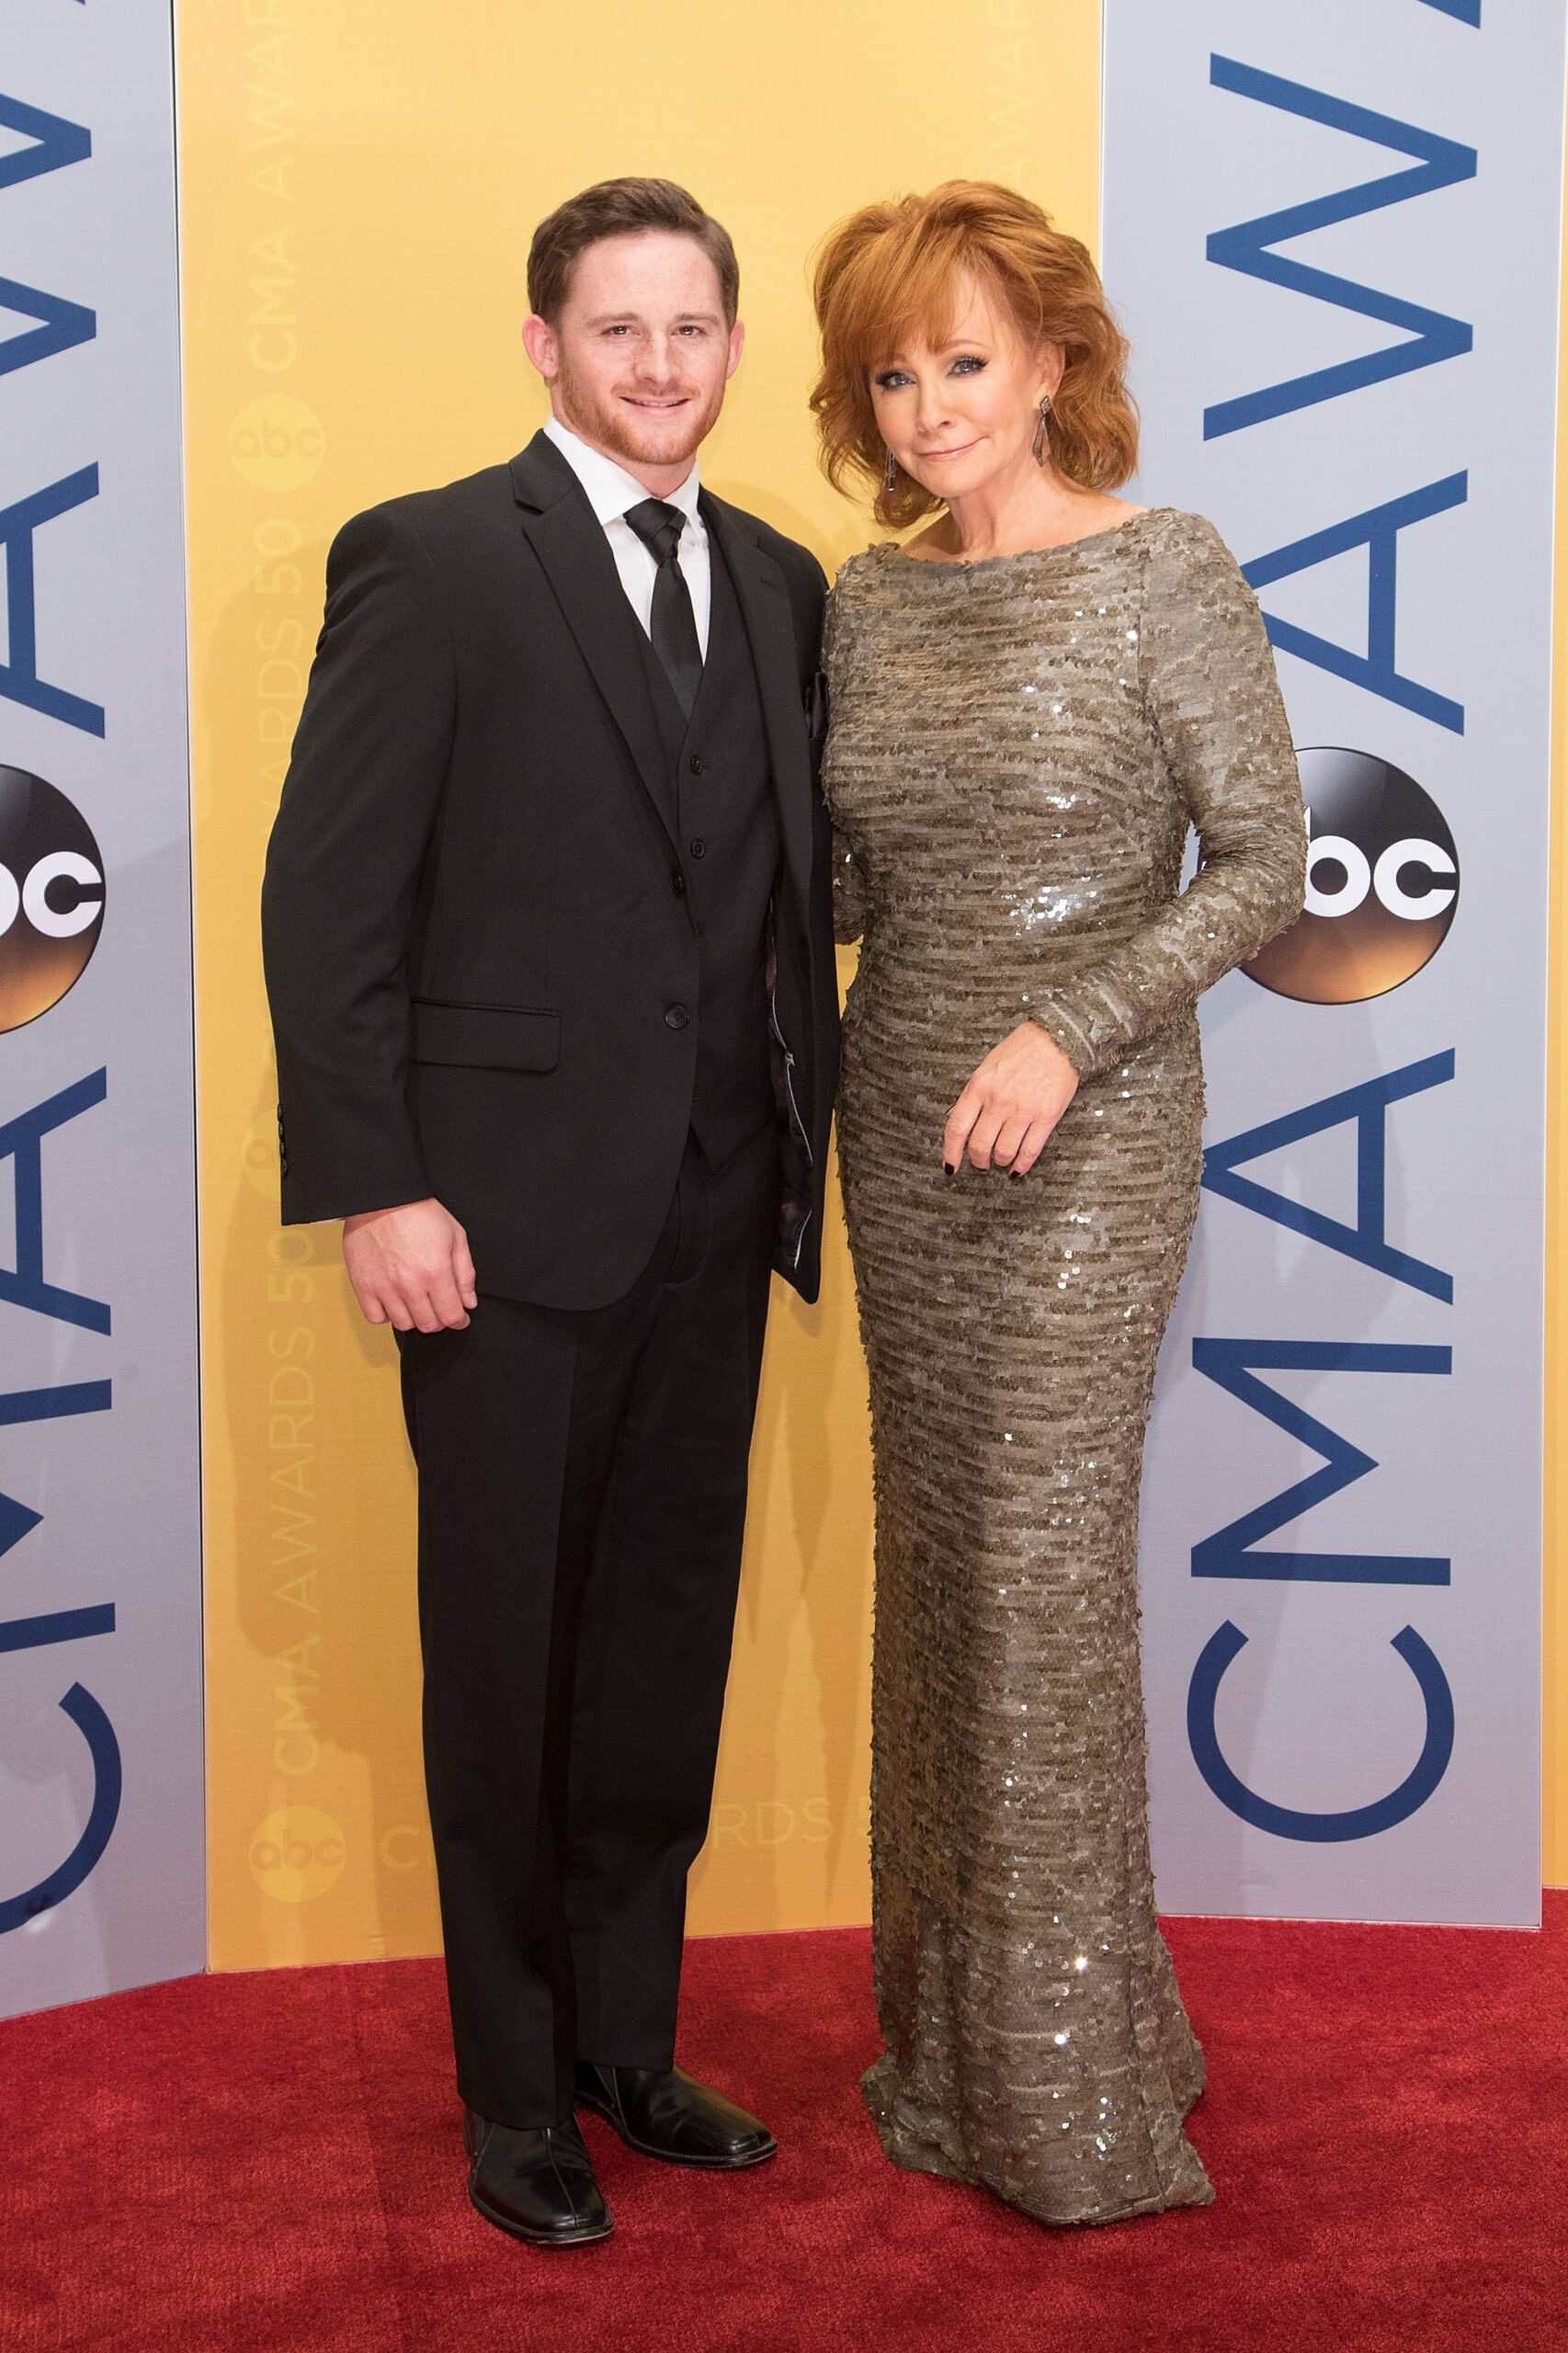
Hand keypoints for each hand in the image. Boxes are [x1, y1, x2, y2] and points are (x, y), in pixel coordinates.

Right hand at [341, 1198, 477, 1331]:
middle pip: (428, 1324)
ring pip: (404, 1324)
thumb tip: (468, 1302)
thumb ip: (465, 1273)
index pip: (451, 1316)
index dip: (459, 1320)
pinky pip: (376, 1318)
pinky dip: (387, 1315)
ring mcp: (384, 1287)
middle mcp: (410, 1285)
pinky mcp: (363, 1285)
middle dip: (439, 1319)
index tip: (460, 1318)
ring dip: (414, 1317)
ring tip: (417, 1302)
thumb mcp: (455, 1236)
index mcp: (436, 1272)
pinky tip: (394, 1301)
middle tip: (439, 1307)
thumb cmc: (420, 1212)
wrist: (383, 1197)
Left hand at [944, 1022, 1079, 1176]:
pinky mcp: (1046, 1117)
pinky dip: (1021, 1164)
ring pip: (1004, 1151)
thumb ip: (972, 1094)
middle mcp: (998, 1101)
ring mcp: (1023, 1110)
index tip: (951, 1165)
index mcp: (979, 1087)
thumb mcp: (987, 1067)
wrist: (1057, 1039)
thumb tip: (956, 1119)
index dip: (951, 1152)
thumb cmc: (1022, 1050)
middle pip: (979, 1145)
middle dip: (978, 1160)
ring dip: (1000, 1161)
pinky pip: (1030, 1150)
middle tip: (981, 1162)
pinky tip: (1018, 1168)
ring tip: (1001, 1160)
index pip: (956, 1128)